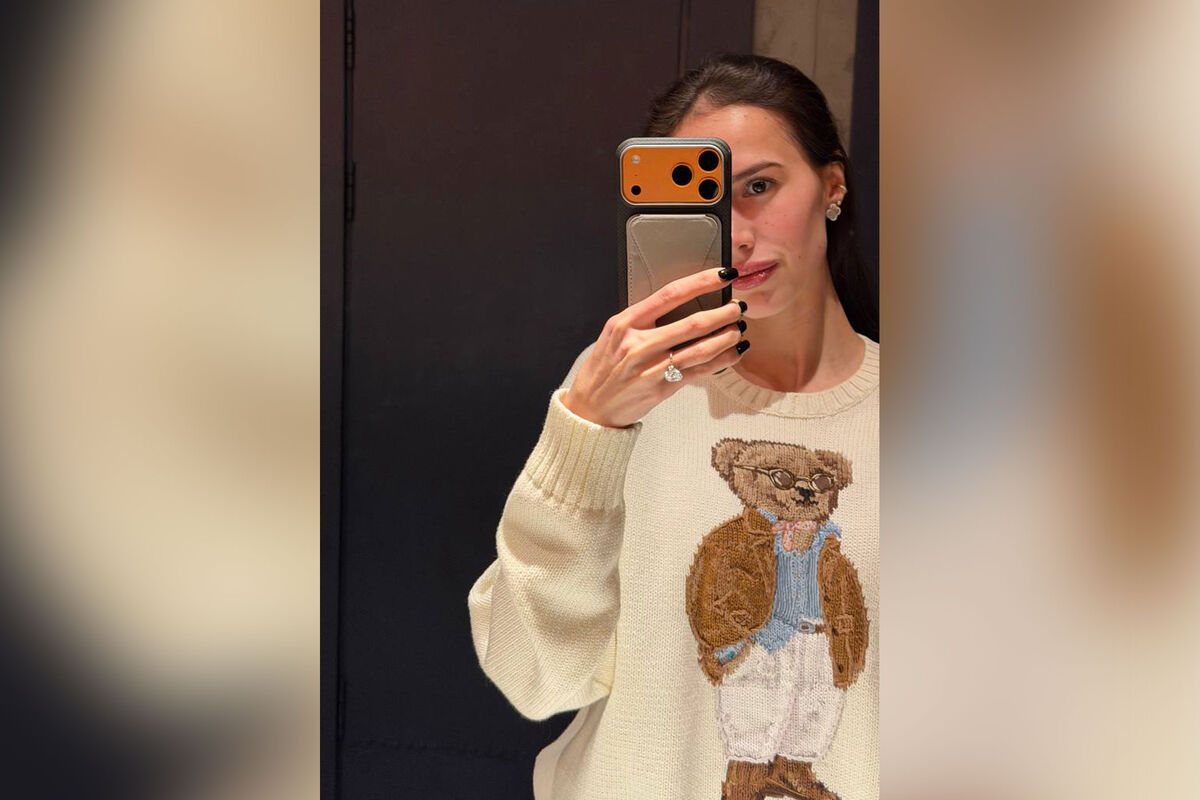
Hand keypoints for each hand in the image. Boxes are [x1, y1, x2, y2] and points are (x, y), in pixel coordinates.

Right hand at [561, 267, 747, 427]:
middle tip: (738, 307)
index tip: (723, 274)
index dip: (701, 282)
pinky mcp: (661, 388)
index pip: (670, 294)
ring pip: (700, 348)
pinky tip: (734, 353)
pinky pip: (699, 371)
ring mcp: (650, 367)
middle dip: (722, 313)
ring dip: (726, 337)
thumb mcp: (614, 336)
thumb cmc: (604, 369)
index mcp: (625, 322)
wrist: (590, 408)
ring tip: (739, 329)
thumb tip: (681, 304)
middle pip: (692, 323)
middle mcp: (638, 343)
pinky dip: (721, 361)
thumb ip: (642, 320)